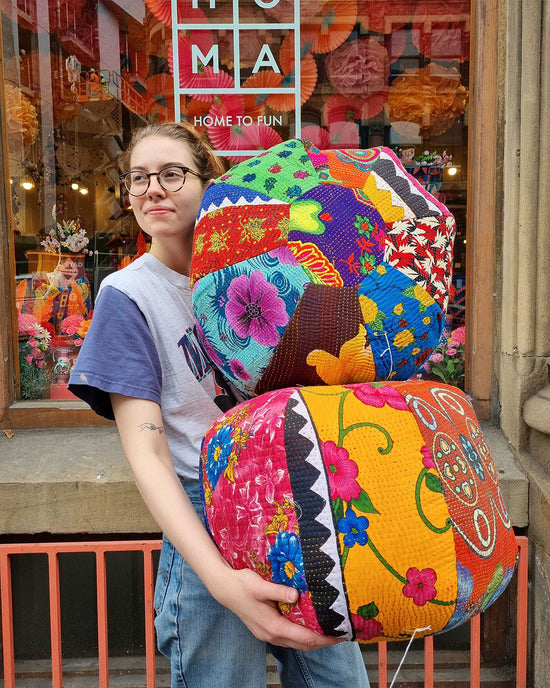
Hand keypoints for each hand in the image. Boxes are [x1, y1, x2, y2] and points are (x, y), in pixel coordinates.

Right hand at [210, 567, 341, 651]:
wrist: (224, 589)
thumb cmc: (242, 585)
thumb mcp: (260, 585)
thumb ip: (279, 590)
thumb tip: (296, 595)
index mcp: (273, 627)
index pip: (305, 638)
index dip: (324, 639)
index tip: (340, 635)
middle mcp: (272, 635)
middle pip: (303, 645)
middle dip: (323, 642)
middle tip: (340, 634)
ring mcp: (268, 634)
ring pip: (296, 643)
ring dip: (313, 640)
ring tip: (328, 631)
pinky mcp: (265, 630)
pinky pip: (289, 638)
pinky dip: (302, 635)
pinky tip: (308, 625)